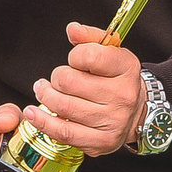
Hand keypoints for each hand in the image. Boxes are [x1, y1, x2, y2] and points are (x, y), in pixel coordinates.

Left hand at [22, 24, 142, 155]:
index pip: (87, 56)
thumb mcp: (111, 52)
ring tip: (43, 91)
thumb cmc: (118, 80)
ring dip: (45, 97)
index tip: (74, 60)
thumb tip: (72, 29)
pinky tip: (34, 113)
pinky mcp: (100, 142)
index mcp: (126, 68)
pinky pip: (63, 132)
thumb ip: (90, 37)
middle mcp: (122, 95)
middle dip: (56, 78)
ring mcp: (112, 121)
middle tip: (56, 80)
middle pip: (69, 82)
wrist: (138, 113)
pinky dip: (43, 122)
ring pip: (63, 106)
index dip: (73, 56)